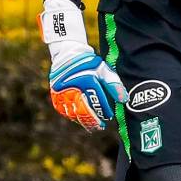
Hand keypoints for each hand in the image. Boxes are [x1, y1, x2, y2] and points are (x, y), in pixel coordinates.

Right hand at [39, 0, 127, 130]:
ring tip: (91, 126)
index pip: (98, 102)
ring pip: (73, 112)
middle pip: (85, 110)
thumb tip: (124, 99)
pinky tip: (78, 119)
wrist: (68, 53)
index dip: (104, 112)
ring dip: (82, 121)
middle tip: (100, 127)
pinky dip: (71, 115)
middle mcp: (74, 87)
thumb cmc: (90, 63)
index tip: (109, 117)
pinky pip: (62, 109)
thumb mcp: (104, 70)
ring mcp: (63, 91)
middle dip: (93, 121)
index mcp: (88, 81)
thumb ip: (114, 84)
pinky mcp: (55, 93)